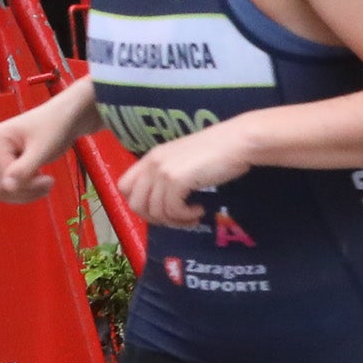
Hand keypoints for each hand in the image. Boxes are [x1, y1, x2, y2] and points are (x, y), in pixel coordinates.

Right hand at [0, 94, 80, 203]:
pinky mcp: (1, 163)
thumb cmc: (56, 127)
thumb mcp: (42, 149)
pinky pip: (8, 187)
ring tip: (46, 182)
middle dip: (27, 190)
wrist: (64, 119)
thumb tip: (6, 187)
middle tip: (49, 182)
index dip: (27, 185)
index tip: (50, 180)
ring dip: (27, 192)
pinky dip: (25, 190)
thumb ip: (24, 169)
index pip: (3, 179)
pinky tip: (39, 180)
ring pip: (2, 191)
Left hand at [115, 119, 258, 230]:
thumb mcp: (184, 161)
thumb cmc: (218, 151)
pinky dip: (186, 216)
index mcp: (150, 158)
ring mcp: (163, 171)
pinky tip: (200, 210)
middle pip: (135, 204)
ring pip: (154, 211)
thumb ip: (168, 175)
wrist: (237, 142)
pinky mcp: (176, 180)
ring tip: (193, 216)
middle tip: (177, 219)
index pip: (124, 187)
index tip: (161, 208)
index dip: (139, 203)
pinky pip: (172, 210)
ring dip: (175, 220)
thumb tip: (163, 201)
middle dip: (155, 218)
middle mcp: (151, 164)